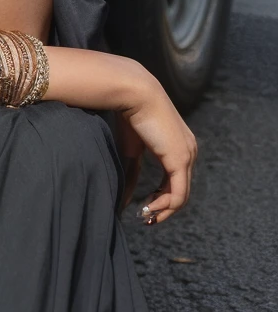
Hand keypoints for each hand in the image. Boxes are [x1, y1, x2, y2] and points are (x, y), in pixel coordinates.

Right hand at [119, 73, 197, 224]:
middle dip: (162, 208)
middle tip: (144, 218)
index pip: (174, 180)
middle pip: (179, 190)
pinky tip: (148, 207)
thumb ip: (130, 172)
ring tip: (144, 215)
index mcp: (178, 146)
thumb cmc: (130, 114)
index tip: (142, 207)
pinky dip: (164, 205)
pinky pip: (178, 194)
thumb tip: (123, 195)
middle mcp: (188, 151)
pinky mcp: (180, 160)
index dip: (159, 197)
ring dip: (162, 209)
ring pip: (180, 196)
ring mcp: (187, 156)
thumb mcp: (131, 149)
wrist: (135, 93)